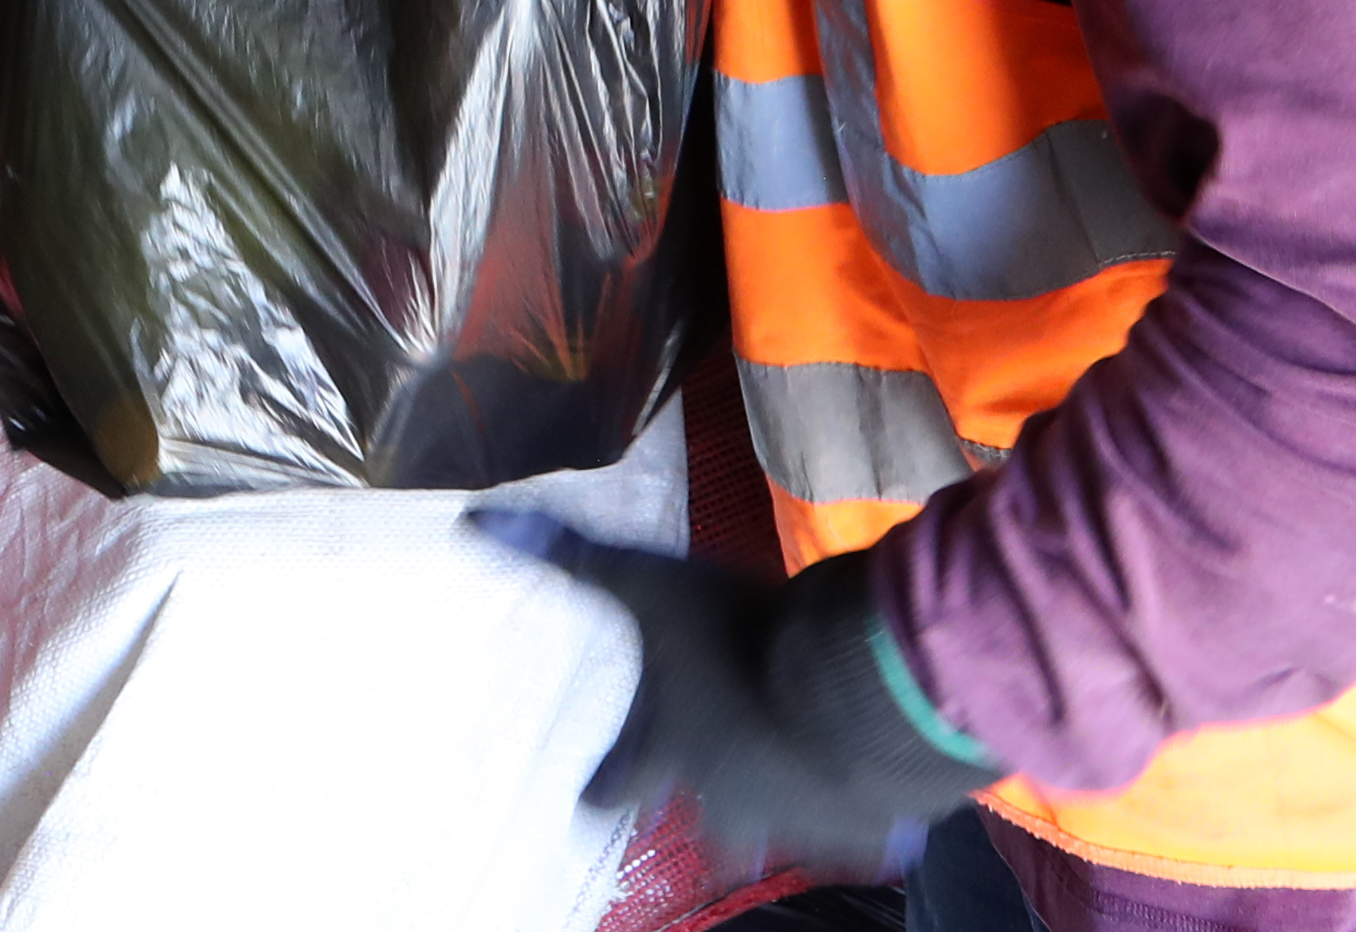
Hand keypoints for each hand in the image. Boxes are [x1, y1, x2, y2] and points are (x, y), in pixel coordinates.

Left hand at [474, 512, 999, 879]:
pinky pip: (865, 831)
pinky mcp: (869, 825)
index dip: (602, 786)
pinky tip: (882, 790)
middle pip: (704, 829)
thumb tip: (473, 523)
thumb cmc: (741, 632)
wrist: (860, 685)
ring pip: (783, 831)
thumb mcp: (647, 578)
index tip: (588, 796)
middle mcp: (728, 801)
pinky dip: (867, 812)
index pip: (611, 788)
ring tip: (799, 782)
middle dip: (705, 809)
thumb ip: (568, 555)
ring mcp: (800, 820)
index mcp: (670, 749)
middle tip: (713, 791)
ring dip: (787, 806)